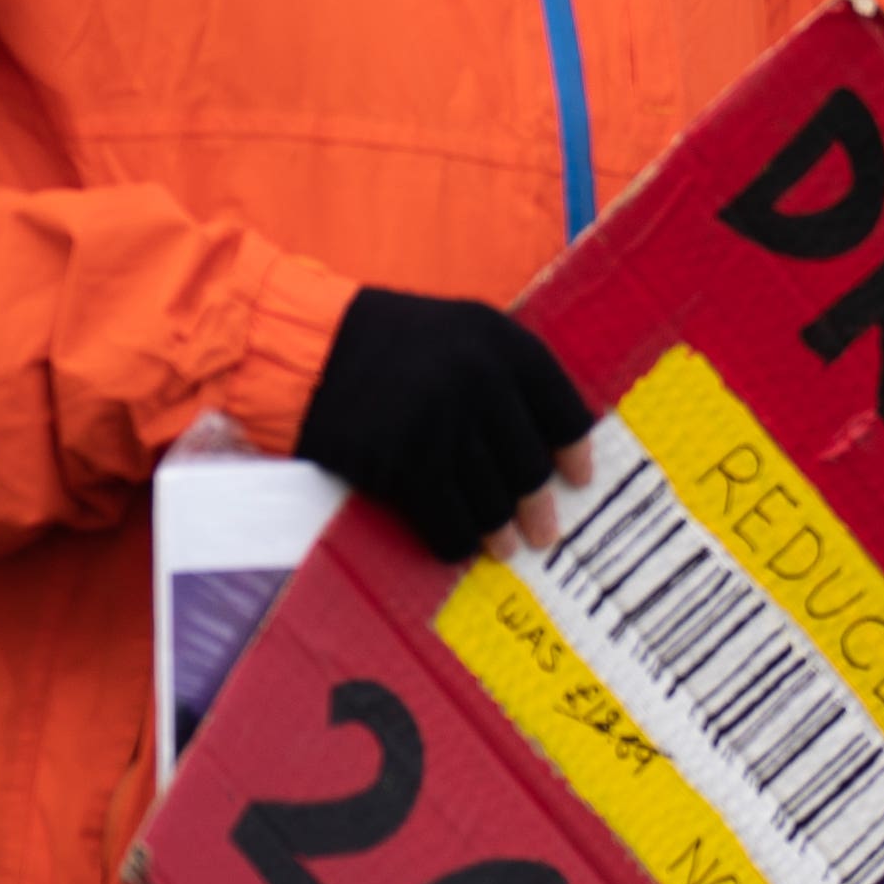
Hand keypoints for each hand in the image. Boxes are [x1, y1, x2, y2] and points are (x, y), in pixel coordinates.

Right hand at [298, 288, 599, 555]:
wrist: (304, 349)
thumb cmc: (387, 344)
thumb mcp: (458, 335)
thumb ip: (504, 375)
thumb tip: (551, 445)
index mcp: (501, 342)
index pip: (561, 409)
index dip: (573, 450)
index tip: (580, 479)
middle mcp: (480, 377)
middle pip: (527, 464)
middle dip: (538, 507)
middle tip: (544, 532)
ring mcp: (441, 420)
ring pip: (490, 498)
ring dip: (500, 532)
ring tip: (505, 547)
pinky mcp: (403, 459)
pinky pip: (446, 518)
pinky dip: (457, 541)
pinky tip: (460, 548)